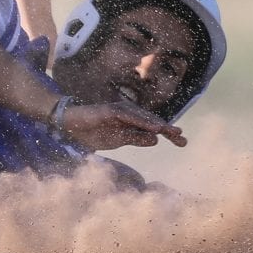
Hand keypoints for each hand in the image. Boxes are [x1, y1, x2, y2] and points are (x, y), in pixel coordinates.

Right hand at [59, 99, 185, 150]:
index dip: (168, 133)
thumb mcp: (118, 141)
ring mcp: (119, 110)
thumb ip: (136, 138)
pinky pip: (129, 117)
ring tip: (173, 133)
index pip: (152, 128)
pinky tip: (153, 128)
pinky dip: (142, 122)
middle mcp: (128, 113)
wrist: (69, 126)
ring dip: (158, 125)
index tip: (182, 142)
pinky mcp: (110, 110)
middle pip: (152, 121)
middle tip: (183, 139)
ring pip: (143, 118)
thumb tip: (156, 140)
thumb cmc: (92, 133)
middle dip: (168, 130)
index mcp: (130, 122)